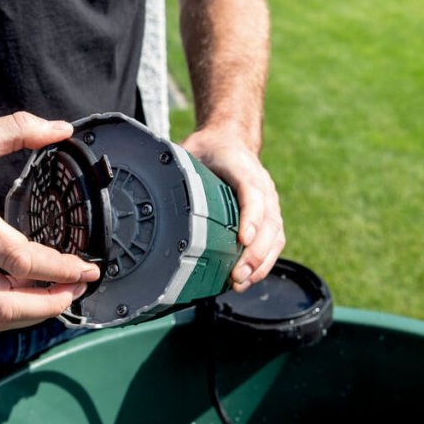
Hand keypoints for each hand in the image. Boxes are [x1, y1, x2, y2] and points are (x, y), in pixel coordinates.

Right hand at [0, 112, 99, 331]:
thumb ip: (17, 129)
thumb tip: (60, 128)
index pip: (20, 259)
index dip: (60, 270)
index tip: (87, 268)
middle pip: (7, 304)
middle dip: (51, 304)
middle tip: (79, 289)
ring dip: (30, 316)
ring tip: (58, 297)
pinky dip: (7, 310)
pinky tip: (26, 295)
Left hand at [180, 127, 284, 292]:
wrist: (231, 140)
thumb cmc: (210, 150)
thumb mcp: (190, 150)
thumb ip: (174, 168)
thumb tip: (149, 188)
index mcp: (242, 167)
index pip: (252, 192)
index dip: (250, 216)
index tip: (243, 238)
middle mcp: (263, 186)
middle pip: (269, 222)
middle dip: (255, 253)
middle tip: (237, 274)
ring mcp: (270, 202)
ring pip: (275, 236)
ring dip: (260, 263)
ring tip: (240, 282)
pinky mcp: (270, 216)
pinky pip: (274, 242)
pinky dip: (263, 263)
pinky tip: (247, 279)